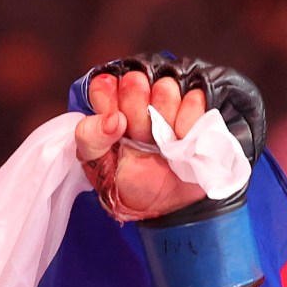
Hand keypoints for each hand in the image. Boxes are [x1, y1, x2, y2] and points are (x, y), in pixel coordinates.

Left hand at [75, 69, 212, 222]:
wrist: (160, 204)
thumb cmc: (126, 181)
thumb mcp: (97, 164)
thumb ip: (90, 137)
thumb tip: (112, 118)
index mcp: (111, 105)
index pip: (104, 84)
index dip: (108, 102)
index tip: (116, 125)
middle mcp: (140, 97)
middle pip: (135, 82)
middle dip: (135, 115)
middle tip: (138, 137)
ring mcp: (170, 100)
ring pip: (166, 87)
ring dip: (162, 120)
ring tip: (161, 143)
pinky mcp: (196, 109)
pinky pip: (193, 100)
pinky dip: (185, 124)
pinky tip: (180, 140)